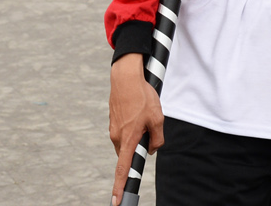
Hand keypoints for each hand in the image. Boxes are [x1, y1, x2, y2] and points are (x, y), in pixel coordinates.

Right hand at [109, 54, 163, 205]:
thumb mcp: (157, 119)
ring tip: (144, 113)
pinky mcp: (113, 120)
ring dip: (137, 134)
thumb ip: (157, 139)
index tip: (117, 201)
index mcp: (127, 139)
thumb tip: (152, 149)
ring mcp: (113, 127)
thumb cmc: (141, 96)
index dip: (120, 186)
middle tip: (149, 127)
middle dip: (140, 146)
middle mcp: (116, 136)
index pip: (123, 168)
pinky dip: (132, 125)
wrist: (125, 76)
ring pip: (128, 140)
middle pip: (129, 152)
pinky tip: (138, 110)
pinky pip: (124, 130)